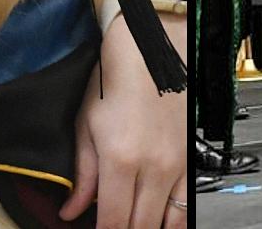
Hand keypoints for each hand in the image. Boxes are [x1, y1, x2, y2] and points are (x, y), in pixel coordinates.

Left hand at [59, 18, 186, 228]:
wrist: (149, 51)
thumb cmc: (115, 78)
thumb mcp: (86, 126)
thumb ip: (82, 177)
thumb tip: (72, 211)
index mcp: (120, 160)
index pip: (113, 223)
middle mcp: (153, 167)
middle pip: (141, 227)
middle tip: (111, 228)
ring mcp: (176, 165)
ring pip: (168, 222)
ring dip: (149, 228)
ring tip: (133, 224)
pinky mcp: (189, 159)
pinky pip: (187, 204)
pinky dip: (173, 220)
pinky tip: (158, 220)